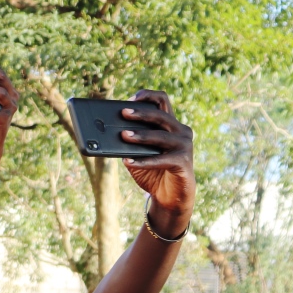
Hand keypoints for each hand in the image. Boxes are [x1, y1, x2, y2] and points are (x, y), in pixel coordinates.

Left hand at [120, 89, 195, 235]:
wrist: (170, 196)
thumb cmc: (152, 172)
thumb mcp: (137, 155)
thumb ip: (128, 144)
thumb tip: (108, 135)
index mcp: (170, 125)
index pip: (162, 101)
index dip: (148, 96)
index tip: (130, 99)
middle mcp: (180, 131)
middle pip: (161, 115)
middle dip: (141, 113)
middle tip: (123, 113)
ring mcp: (184, 145)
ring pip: (161, 135)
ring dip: (141, 135)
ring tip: (124, 135)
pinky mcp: (183, 162)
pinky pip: (161, 159)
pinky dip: (144, 161)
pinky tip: (128, 161)